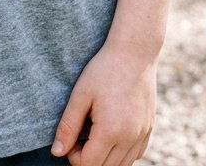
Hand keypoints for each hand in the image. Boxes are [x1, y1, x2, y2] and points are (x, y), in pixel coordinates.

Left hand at [50, 41, 156, 165]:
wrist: (135, 51)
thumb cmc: (104, 69)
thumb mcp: (80, 94)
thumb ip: (68, 126)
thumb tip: (56, 152)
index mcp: (111, 131)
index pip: (88, 165)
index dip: (73, 156)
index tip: (69, 137)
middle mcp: (130, 138)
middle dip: (88, 158)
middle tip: (80, 134)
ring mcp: (142, 134)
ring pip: (122, 165)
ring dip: (105, 158)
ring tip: (94, 132)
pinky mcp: (149, 129)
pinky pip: (135, 155)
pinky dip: (122, 153)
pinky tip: (112, 133)